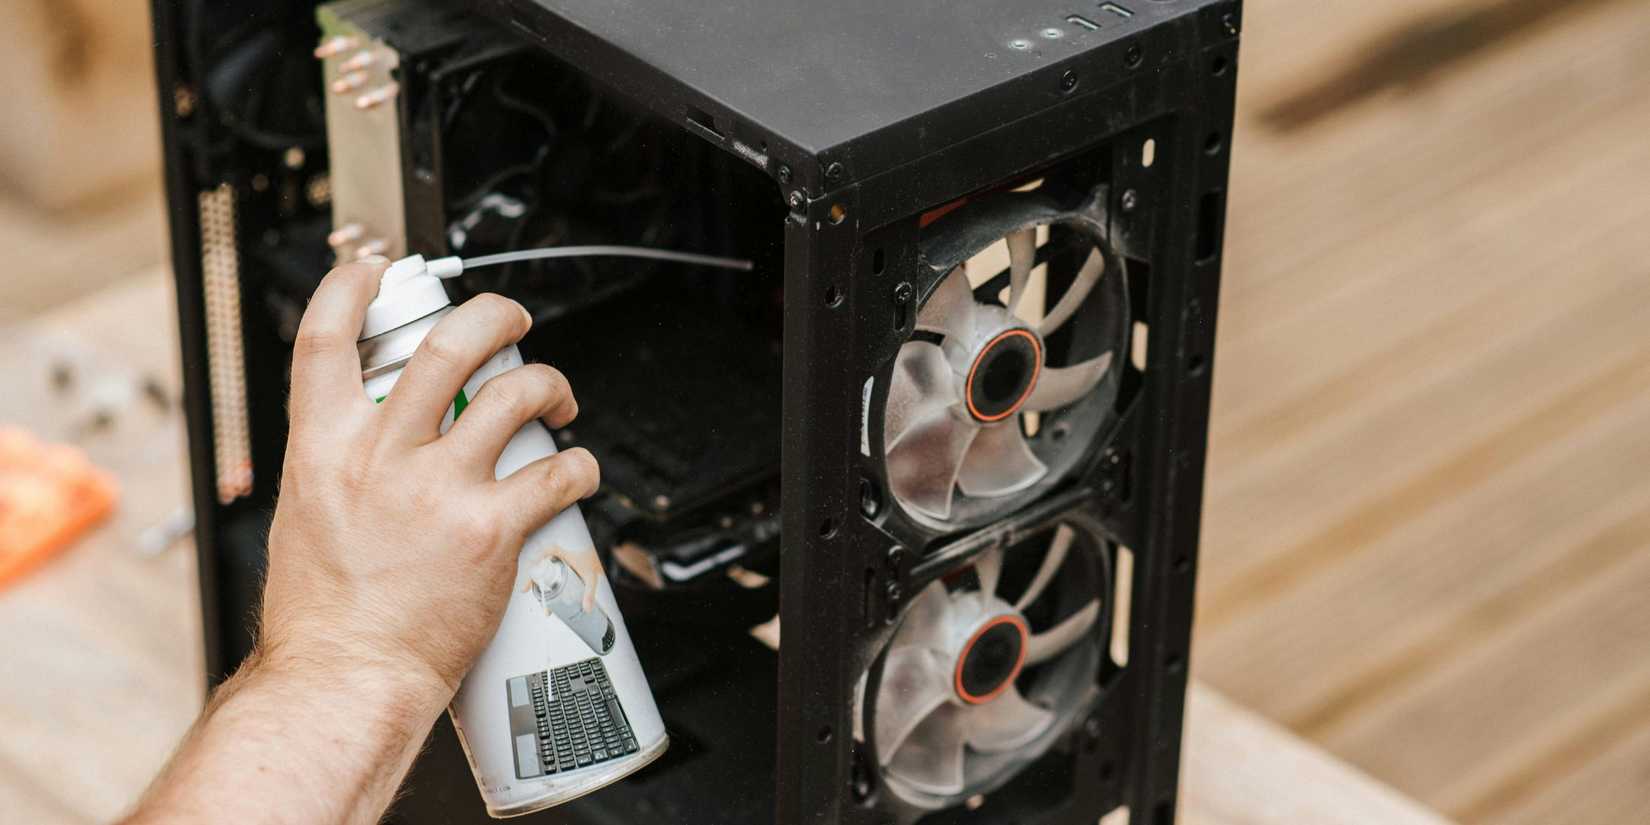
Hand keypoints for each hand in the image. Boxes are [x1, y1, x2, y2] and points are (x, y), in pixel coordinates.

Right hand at [259, 259, 599, 700]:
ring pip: (515, 394)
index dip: (351, 288)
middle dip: (493, 315)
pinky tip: (579, 470)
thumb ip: (338, 466)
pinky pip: (555, 473)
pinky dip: (580, 464)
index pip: (324, 339)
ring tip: (558, 401)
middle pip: (447, 344)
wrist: (344, 680)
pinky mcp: (489, 528)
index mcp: (321, 448)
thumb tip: (368, 441)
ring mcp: (438, 488)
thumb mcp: (304, 516)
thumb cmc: (323, 618)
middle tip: (513, 321)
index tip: (376, 270)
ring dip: (550, 385)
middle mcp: (380, 455)